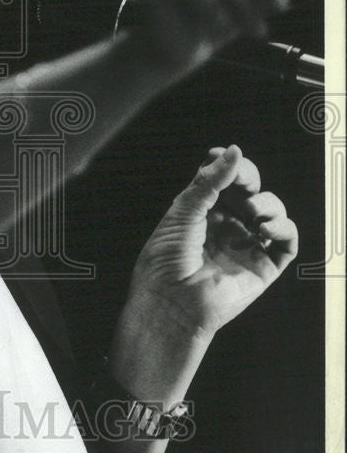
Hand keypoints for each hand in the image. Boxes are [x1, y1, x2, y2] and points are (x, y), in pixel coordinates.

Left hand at [125, 144, 297, 339]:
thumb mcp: (183, 211)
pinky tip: (264, 228)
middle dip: (250, 178)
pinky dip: (283, 227)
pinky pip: (286, 241)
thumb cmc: (166, 260)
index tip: (225, 158)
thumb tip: (232, 151)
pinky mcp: (262, 266)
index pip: (224, 178)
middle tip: (244, 182)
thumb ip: (210, 181)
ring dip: (268, 203)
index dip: (229, 165)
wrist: (171, 302)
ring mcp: (245, 245)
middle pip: (251, 189)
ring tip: (252, 212)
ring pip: (272, 211)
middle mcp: (226, 225)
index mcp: (202, 211)